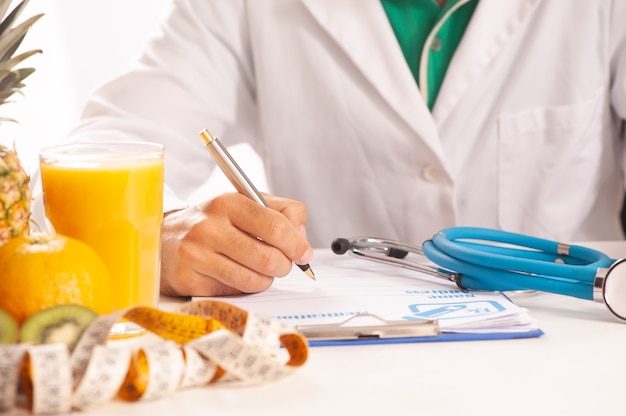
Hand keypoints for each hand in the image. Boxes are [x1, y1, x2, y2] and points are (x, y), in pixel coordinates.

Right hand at [159, 192, 313, 296]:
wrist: (165, 238)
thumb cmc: (214, 222)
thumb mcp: (246, 203)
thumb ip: (282, 210)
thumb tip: (301, 237)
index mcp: (228, 202)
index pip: (275, 226)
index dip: (296, 244)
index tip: (303, 253)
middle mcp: (209, 227)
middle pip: (268, 257)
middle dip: (284, 265)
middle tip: (282, 264)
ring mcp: (196, 255)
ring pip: (253, 280)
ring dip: (266, 279)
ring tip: (259, 269)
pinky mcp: (189, 280)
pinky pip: (235, 292)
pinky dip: (245, 288)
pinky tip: (237, 275)